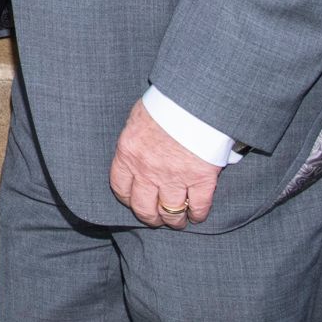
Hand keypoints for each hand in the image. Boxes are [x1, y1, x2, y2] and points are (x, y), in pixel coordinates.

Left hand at [110, 100, 220, 227]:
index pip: (120, 188)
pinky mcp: (201, 179)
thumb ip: (136, 139)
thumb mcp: (138, 119)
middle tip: (156, 219)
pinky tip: (197, 216)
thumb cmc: (165, 104)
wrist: (194, 100)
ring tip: (177, 222)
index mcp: (128, 154)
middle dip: (149, 217)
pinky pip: (198, 206)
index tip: (134, 202)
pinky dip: (198, 215)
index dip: (128, 200)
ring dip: (174, 221)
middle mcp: (147, 170)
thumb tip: (137, 149)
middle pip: (143, 207)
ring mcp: (175, 177)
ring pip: (170, 212)